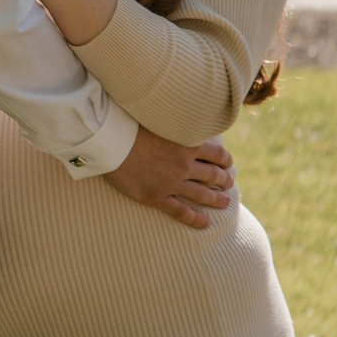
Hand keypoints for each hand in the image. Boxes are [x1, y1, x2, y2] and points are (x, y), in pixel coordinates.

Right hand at [102, 127, 235, 229]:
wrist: (108, 139)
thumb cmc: (128, 121)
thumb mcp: (158, 116)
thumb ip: (173, 120)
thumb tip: (177, 112)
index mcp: (187, 144)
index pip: (217, 154)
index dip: (225, 160)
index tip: (227, 163)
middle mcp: (184, 165)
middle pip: (213, 176)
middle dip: (224, 181)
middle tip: (228, 183)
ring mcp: (171, 182)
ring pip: (202, 195)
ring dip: (217, 200)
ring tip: (225, 203)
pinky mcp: (156, 196)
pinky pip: (181, 211)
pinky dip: (195, 219)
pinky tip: (205, 224)